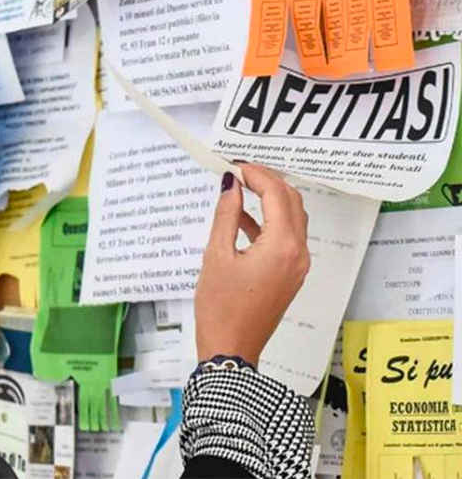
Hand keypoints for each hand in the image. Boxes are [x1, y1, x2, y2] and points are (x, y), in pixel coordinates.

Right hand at [194, 163, 309, 365]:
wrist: (230, 348)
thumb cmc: (221, 309)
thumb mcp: (216, 255)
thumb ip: (226, 215)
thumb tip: (229, 185)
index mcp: (282, 246)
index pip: (276, 194)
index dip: (256, 174)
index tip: (235, 166)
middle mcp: (297, 253)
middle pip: (291, 202)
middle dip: (267, 182)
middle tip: (240, 172)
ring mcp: (297, 265)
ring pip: (292, 218)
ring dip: (271, 200)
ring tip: (242, 189)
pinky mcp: (290, 275)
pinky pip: (286, 238)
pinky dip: (269, 222)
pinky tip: (243, 219)